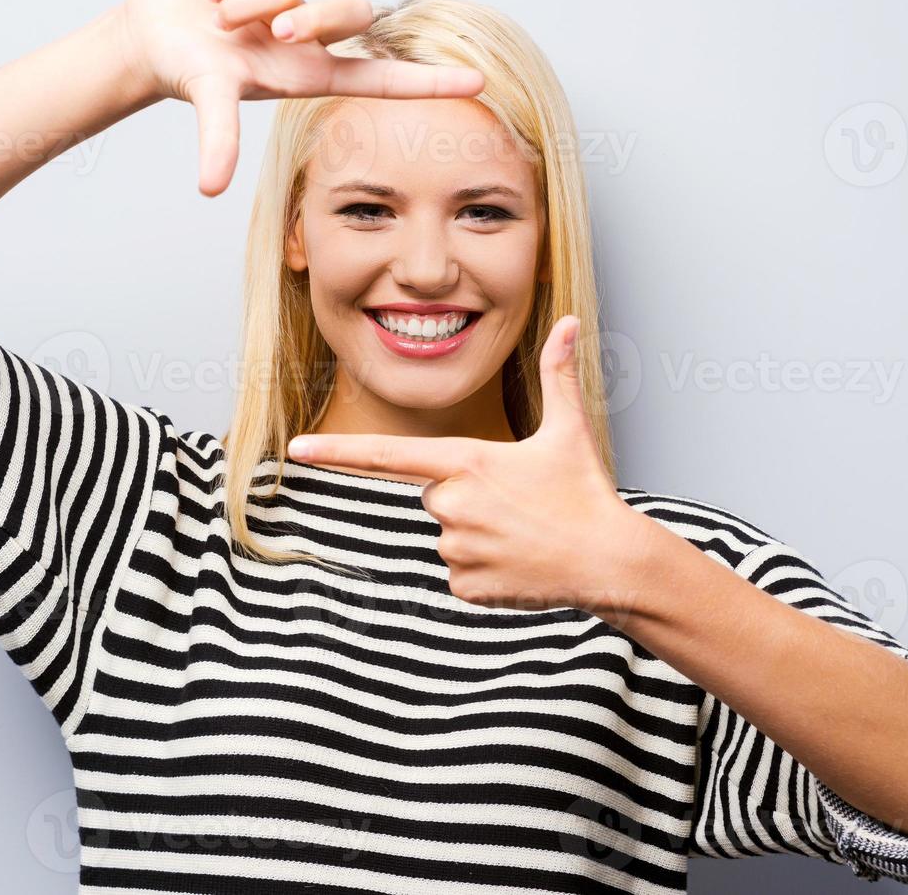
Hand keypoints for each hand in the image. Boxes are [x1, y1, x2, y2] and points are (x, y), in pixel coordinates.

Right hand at [115, 0, 485, 195]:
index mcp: (311, 71)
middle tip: (271, 31)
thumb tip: (209, 188)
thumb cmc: (190, 74)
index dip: (430, 81)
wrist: (151, 37)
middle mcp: (309, 33)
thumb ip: (218, 140)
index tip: (479, 82)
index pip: (384, 78)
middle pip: (352, 12)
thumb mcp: (211, 103)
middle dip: (311, 18)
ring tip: (220, 18)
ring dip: (249, 1)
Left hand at [287, 316, 652, 619]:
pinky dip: (486, 569)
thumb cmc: (586, 491)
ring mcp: (456, 548)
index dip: (338, 450)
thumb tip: (570, 322)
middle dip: (469, 495)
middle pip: (435, 494)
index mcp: (466, 461)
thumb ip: (559, 373)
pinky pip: (459, 572)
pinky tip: (520, 563)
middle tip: (517, 501)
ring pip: (448, 534)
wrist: (609, 560)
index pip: (386, 454)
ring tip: (524, 533)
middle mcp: (452, 504)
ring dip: (479, 533)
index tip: (298, 449)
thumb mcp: (569, 429)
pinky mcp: (465, 585)